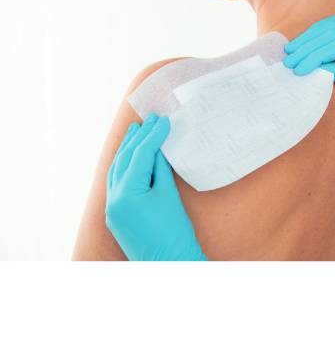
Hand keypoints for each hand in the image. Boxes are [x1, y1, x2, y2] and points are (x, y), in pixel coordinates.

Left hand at [105, 113, 207, 260]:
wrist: (169, 263)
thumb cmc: (174, 231)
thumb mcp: (168, 195)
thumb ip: (160, 168)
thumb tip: (158, 148)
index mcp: (127, 193)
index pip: (140, 155)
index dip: (153, 135)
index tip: (163, 120)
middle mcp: (113, 199)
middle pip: (125, 159)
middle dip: (138, 137)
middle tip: (149, 120)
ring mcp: (111, 207)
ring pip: (117, 169)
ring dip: (128, 149)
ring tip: (136, 130)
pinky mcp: (115, 213)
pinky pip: (116, 182)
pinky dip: (124, 165)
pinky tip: (131, 155)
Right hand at [283, 15, 334, 130]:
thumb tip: (313, 69)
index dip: (314, 55)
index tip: (297, 67)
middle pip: (331, 31)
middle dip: (307, 45)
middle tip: (288, 58)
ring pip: (331, 27)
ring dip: (309, 38)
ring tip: (292, 50)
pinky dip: (319, 36)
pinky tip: (306, 43)